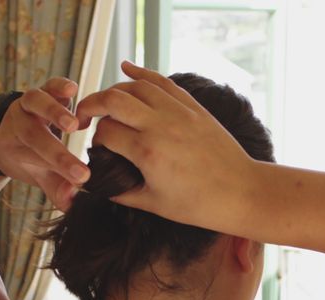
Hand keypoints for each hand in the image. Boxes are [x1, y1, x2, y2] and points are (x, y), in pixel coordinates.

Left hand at [0, 77, 88, 211]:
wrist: (13, 131)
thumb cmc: (29, 157)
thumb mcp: (40, 175)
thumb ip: (57, 188)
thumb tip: (72, 202)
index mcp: (15, 145)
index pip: (38, 159)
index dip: (59, 171)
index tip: (81, 182)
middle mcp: (19, 122)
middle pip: (34, 136)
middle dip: (58, 154)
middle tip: (81, 170)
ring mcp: (30, 104)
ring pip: (36, 104)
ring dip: (54, 113)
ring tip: (76, 125)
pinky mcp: (45, 90)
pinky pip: (49, 85)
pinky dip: (60, 86)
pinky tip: (73, 89)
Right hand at [73, 61, 259, 227]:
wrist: (241, 192)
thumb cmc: (200, 204)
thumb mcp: (154, 204)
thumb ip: (121, 192)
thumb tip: (98, 185)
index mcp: (148, 152)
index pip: (105, 132)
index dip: (95, 139)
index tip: (99, 149)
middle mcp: (161, 126)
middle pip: (112, 100)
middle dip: (91, 105)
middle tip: (83, 115)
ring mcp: (179, 113)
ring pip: (135, 86)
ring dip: (114, 90)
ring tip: (105, 102)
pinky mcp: (193, 107)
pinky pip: (162, 82)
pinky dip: (141, 73)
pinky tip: (126, 68)